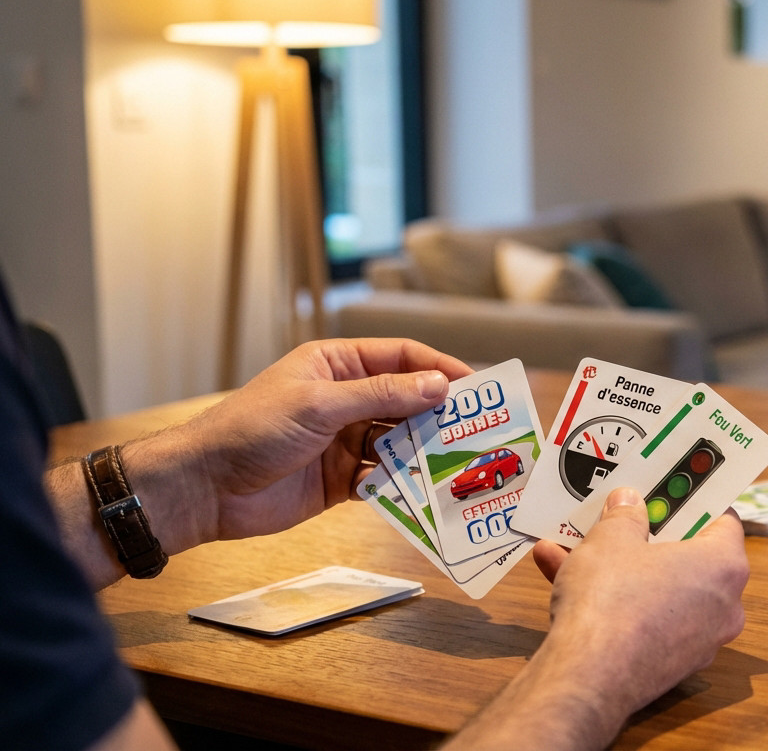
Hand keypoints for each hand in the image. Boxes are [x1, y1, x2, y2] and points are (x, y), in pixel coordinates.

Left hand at [132, 338, 469, 546]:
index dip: (439, 369)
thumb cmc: (252, 430)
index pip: (401, 358)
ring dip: (424, 453)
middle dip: (439, 416)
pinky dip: (402, 485)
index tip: (476, 387)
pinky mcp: (340, 480)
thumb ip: (382, 395)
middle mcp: (344, 400)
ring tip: (457, 464)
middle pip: (406, 402)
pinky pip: (383, 479)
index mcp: (336, 365)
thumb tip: (439, 385)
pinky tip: (422, 493)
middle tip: (478, 431)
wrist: (206, 487)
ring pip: (399, 443)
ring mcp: (344, 441)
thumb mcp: (320, 404)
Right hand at [533, 488, 748, 718]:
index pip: (722, 519)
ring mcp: (698, 640)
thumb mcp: (611, 539)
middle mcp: (723, 605)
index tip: (669, 490)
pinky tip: (562, 579)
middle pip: (686, 556)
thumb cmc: (612, 600)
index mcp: (724, 565)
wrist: (588, 678)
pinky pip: (643, 618)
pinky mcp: (669, 664)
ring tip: (569, 544)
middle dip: (646, 535)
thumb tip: (629, 502)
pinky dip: (612, 601)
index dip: (693, 501)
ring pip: (657, 588)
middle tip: (619, 515)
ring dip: (616, 566)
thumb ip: (625, 515)